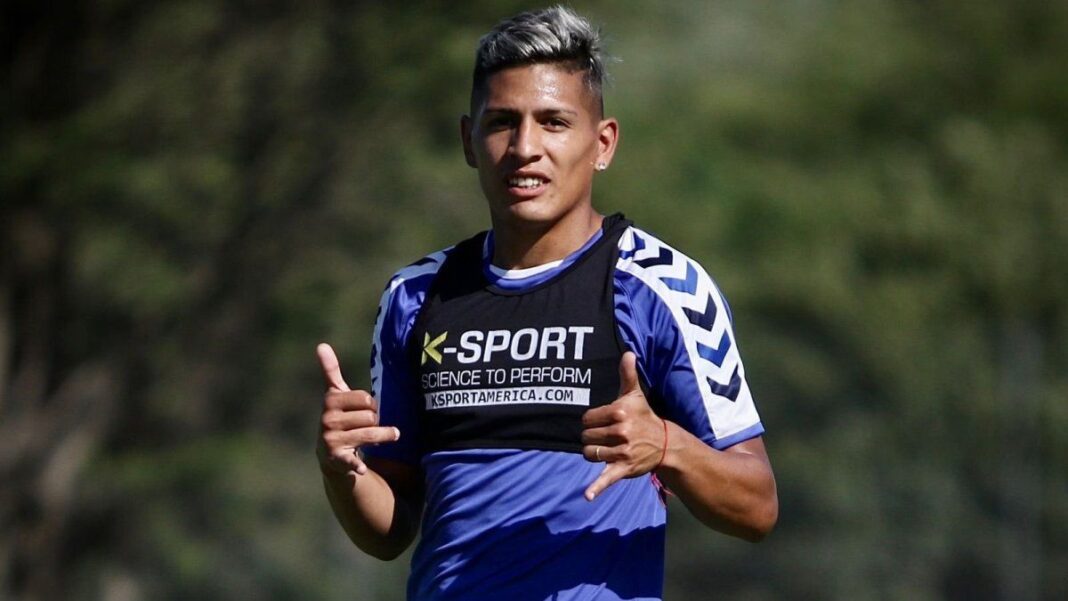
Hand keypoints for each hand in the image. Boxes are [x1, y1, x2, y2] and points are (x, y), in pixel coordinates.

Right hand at [316, 343, 399, 475]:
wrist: (330, 454)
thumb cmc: (339, 418)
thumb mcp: (335, 394)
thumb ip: (330, 371)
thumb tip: (321, 344)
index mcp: (329, 401)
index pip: (366, 398)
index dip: (371, 405)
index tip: (364, 409)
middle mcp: (327, 420)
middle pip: (371, 416)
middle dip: (375, 421)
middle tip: (367, 426)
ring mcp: (330, 440)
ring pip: (371, 433)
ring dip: (384, 436)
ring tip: (388, 437)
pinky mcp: (336, 459)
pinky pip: (351, 459)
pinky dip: (356, 465)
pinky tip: (362, 469)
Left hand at [581, 351, 666, 500]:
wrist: (666, 443)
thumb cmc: (644, 417)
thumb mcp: (636, 395)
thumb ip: (628, 374)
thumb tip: (627, 353)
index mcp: (619, 412)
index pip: (586, 418)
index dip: (592, 421)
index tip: (605, 422)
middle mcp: (621, 432)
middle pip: (586, 436)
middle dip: (593, 437)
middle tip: (608, 437)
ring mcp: (623, 452)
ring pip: (590, 453)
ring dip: (594, 453)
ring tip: (608, 449)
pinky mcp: (624, 469)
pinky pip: (606, 479)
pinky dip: (597, 488)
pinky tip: (588, 496)